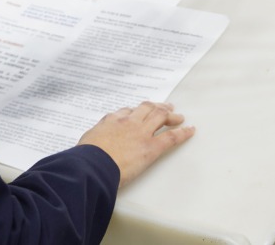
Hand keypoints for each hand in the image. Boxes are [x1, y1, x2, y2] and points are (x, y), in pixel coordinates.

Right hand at [78, 101, 195, 187]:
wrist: (92, 166)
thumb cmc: (85, 158)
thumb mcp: (87, 141)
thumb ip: (94, 138)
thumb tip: (94, 143)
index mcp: (111, 120)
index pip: (127, 111)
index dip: (137, 111)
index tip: (141, 111)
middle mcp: (128, 122)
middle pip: (147, 109)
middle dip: (158, 107)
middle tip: (166, 108)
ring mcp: (141, 133)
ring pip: (160, 117)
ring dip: (171, 115)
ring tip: (178, 117)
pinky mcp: (151, 147)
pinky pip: (171, 137)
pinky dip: (182, 133)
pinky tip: (190, 130)